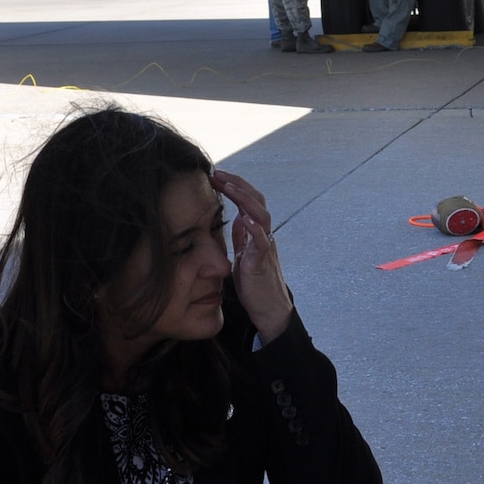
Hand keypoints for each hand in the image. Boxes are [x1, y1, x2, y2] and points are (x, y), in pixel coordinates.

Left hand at [211, 169, 291, 342]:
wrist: (269, 310)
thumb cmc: (255, 283)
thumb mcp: (244, 255)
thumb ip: (242, 237)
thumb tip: (237, 218)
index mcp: (256, 232)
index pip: (248, 201)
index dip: (234, 186)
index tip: (214, 176)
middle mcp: (264, 234)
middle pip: (256, 200)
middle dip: (237, 184)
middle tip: (217, 173)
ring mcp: (265, 247)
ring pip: (261, 215)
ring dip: (244, 198)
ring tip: (229, 187)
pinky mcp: (263, 262)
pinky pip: (262, 241)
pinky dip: (254, 228)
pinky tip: (244, 218)